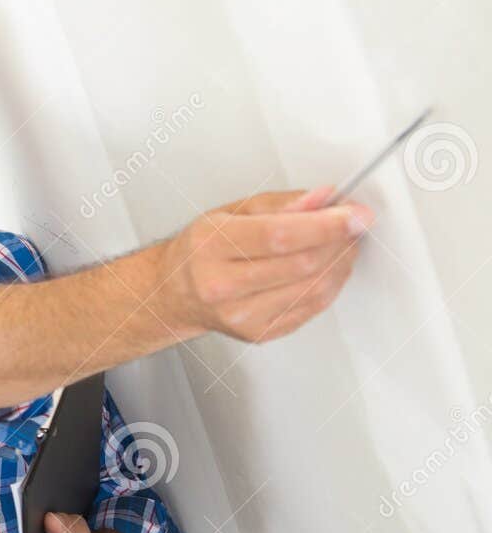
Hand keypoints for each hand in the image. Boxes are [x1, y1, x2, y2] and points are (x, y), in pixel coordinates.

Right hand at [158, 186, 373, 342]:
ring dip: (340, 263)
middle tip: (352, 225)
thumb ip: (280, 204)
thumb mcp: (230, 212)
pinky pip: (312, 308)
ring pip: (314, 289)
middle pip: (302, 264)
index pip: (280, 236)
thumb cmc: (202, 250)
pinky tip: (327, 268)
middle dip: (340, 241)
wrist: (176, 293)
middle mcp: (222, 285)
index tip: (357, 214)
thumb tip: (323, 199)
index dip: (327, 225)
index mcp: (211, 247)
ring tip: (342, 244)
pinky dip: (330, 284)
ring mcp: (240, 315)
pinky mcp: (259, 333)